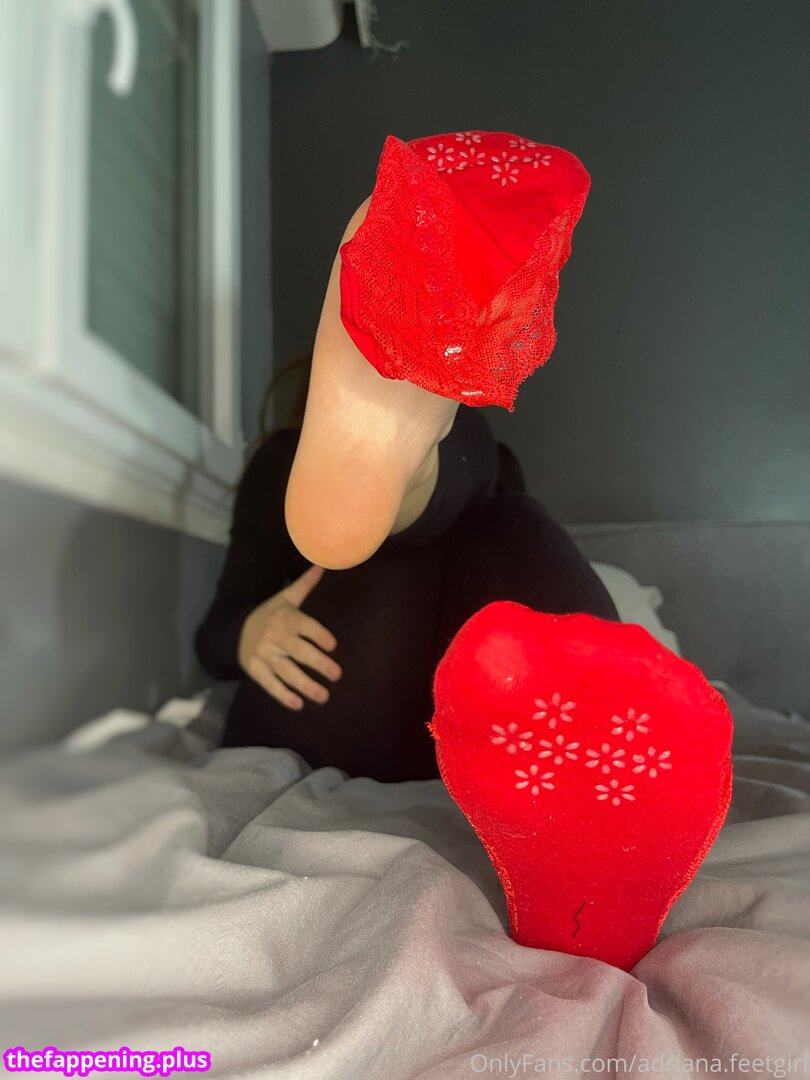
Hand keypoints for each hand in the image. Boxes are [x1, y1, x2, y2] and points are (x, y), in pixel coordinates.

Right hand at [238, 565, 341, 709]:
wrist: (235, 629)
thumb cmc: (271, 614)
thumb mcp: (286, 597)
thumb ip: (306, 583)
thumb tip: (324, 562)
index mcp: (284, 617)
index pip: (302, 625)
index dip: (317, 634)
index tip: (332, 644)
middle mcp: (273, 636)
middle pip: (297, 651)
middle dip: (317, 663)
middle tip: (337, 675)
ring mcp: (263, 654)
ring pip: (285, 671)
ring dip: (304, 685)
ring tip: (323, 696)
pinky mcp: (255, 670)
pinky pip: (269, 684)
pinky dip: (283, 695)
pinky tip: (298, 704)